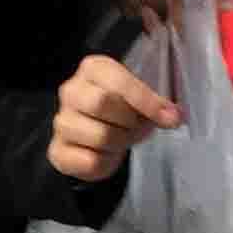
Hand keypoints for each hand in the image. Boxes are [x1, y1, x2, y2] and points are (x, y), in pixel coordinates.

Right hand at [49, 56, 182, 183]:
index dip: (146, 101)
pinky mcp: (58, 151)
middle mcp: (71, 91)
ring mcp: (61, 122)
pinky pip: (91, 161)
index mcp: (92, 69)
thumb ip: (154, 104)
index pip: (119, 82)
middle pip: (103, 104)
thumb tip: (174, 116)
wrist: (93, 138)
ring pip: (100, 136)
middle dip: (130, 122)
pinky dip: (107, 163)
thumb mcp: (136, 99)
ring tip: (122, 141)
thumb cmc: (118, 111)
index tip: (170, 117)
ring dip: (121, 144)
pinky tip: (107, 155)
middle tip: (138, 129)